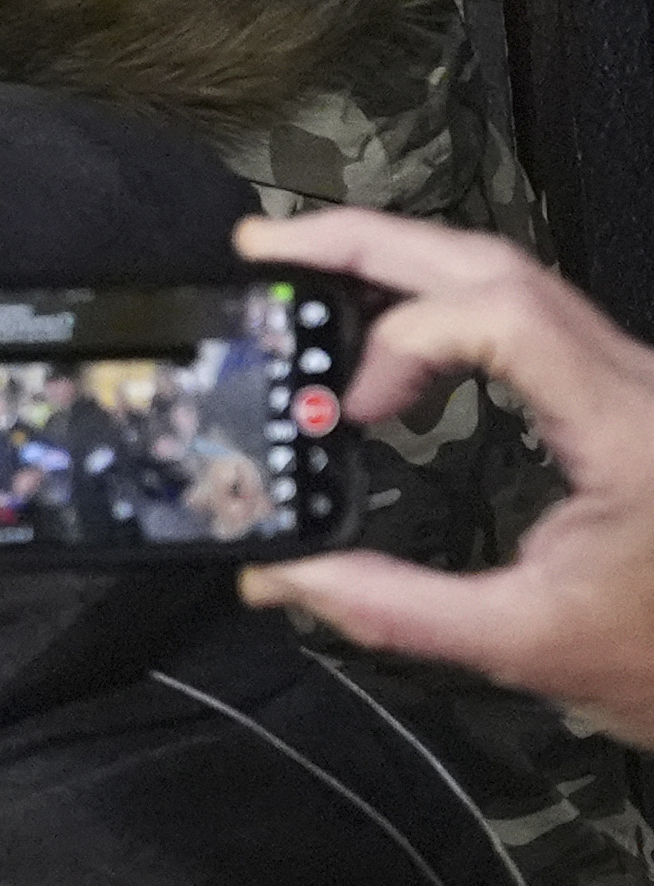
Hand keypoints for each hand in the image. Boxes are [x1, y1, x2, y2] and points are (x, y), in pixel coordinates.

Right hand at [236, 210, 653, 744]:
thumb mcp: (526, 643)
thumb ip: (395, 609)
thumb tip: (287, 578)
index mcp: (622, 429)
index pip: (502, 316)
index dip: (404, 340)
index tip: (356, 409)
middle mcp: (631, 381)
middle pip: (489, 260)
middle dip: (366, 242)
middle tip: (268, 247)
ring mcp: (625, 375)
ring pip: (504, 270)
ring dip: (398, 262)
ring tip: (307, 268)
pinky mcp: (612, 388)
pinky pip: (518, 309)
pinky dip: (437, 303)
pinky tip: (392, 339)